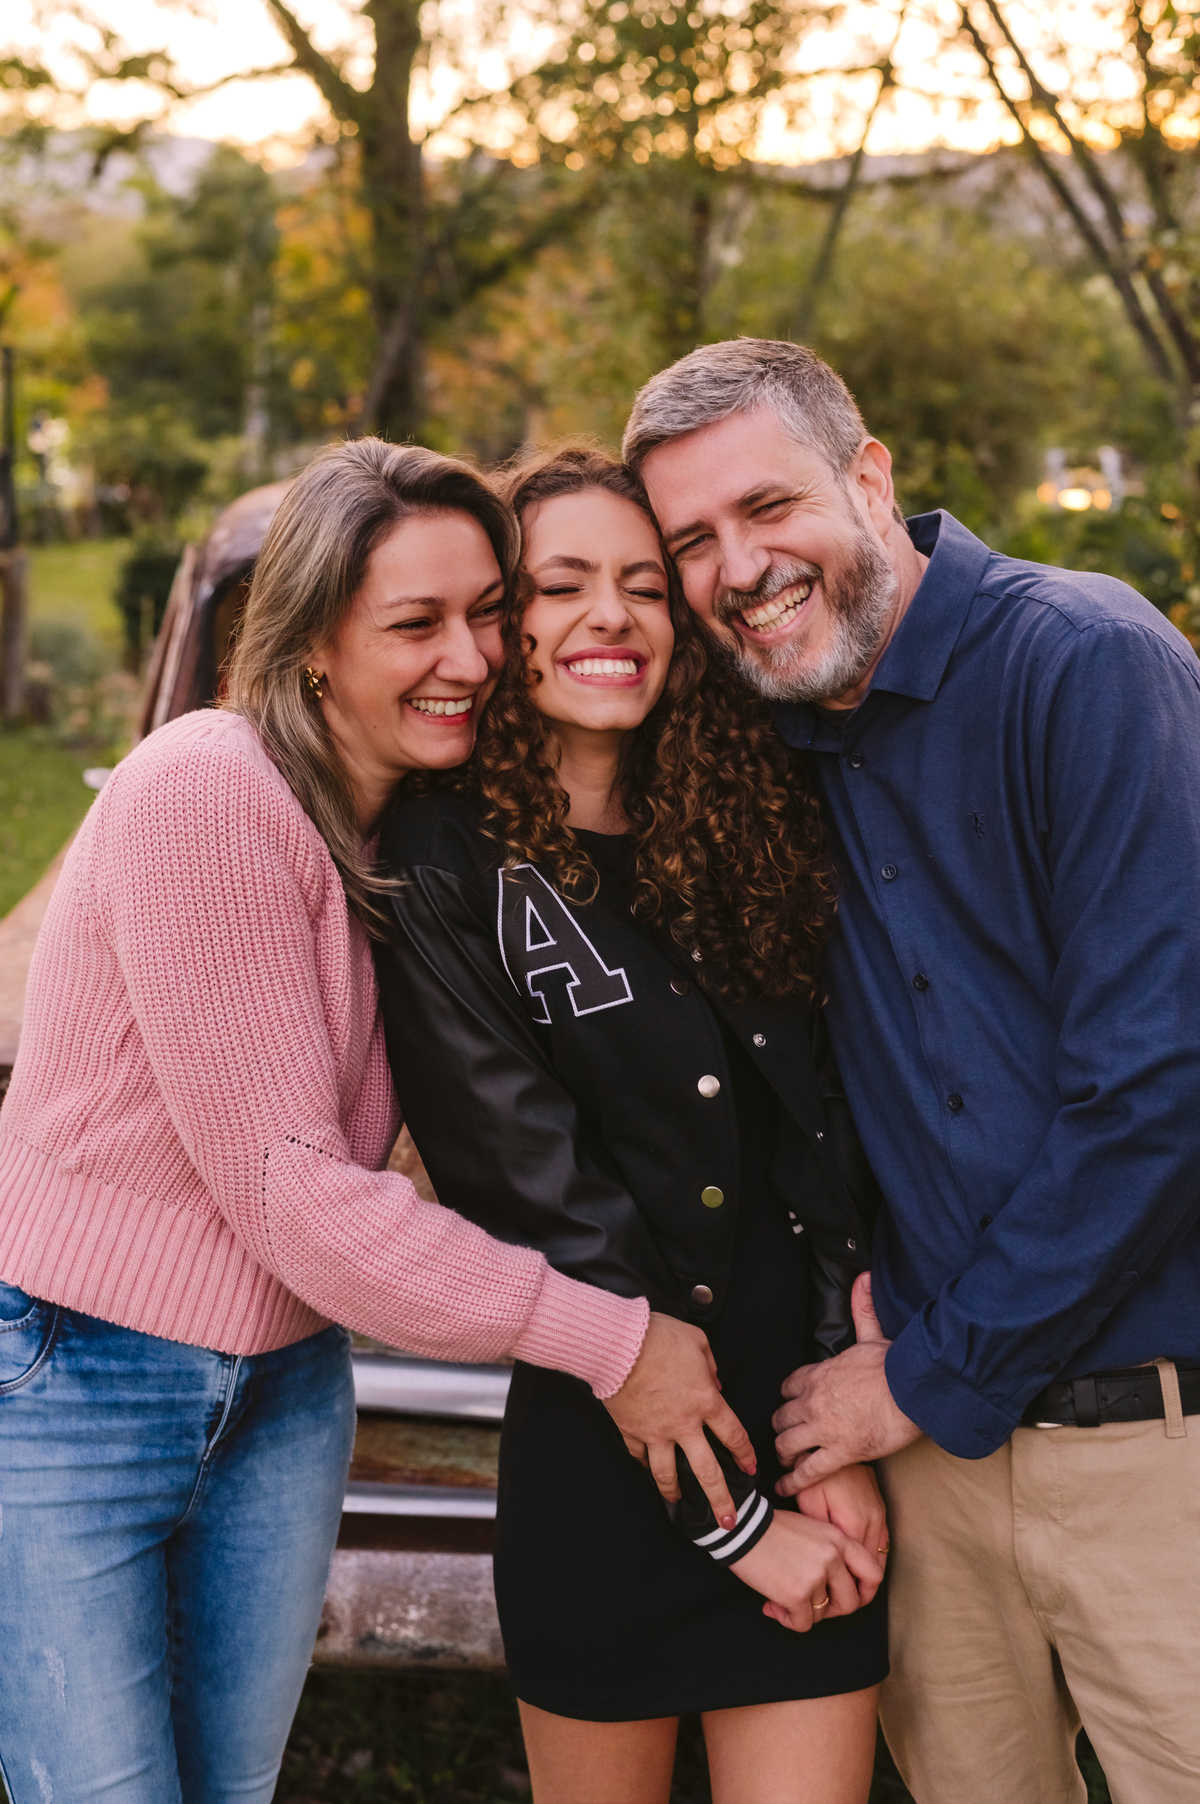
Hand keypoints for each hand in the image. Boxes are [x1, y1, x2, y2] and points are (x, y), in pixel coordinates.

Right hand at [603, 1312, 754, 1529]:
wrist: (619, 1343)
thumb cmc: (660, 1336)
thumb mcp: (697, 1341)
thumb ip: (711, 1365)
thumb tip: (715, 1382)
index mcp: (705, 1401)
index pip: (733, 1435)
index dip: (744, 1454)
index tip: (750, 1469)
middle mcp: (684, 1424)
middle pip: (707, 1471)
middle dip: (721, 1500)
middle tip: (729, 1522)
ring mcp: (655, 1432)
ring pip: (668, 1474)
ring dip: (675, 1493)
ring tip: (679, 1507)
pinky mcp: (630, 1431)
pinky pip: (638, 1455)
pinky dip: (643, 1464)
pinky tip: (647, 1470)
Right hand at [729, 1510, 882, 1633]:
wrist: (743, 1528)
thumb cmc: (772, 1529)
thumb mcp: (812, 1530)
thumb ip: (831, 1553)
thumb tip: (836, 1588)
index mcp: (839, 1539)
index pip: (873, 1574)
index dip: (865, 1593)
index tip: (849, 1598)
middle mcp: (833, 1558)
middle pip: (850, 1602)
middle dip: (830, 1611)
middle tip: (811, 1606)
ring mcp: (816, 1576)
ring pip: (821, 1614)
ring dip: (801, 1612)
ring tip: (782, 1601)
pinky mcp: (797, 1594)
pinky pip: (802, 1624)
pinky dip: (787, 1620)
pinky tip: (772, 1606)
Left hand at [772, 1273, 921, 1492]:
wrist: (913, 1392)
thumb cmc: (895, 1365)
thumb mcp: (873, 1335)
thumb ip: (862, 1310)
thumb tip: (863, 1279)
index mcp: (819, 1374)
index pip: (788, 1386)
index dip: (787, 1395)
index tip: (789, 1402)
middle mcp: (813, 1402)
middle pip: (781, 1416)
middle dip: (781, 1425)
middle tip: (785, 1434)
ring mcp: (824, 1429)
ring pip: (787, 1443)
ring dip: (784, 1451)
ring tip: (785, 1459)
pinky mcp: (839, 1453)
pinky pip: (806, 1472)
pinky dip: (792, 1482)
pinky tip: (783, 1489)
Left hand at [795, 1464, 887, 1603]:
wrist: (836, 1440)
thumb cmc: (818, 1471)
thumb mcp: (809, 1501)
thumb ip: (819, 1533)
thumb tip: (821, 1562)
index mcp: (855, 1524)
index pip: (858, 1573)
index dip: (845, 1593)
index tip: (829, 1605)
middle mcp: (874, 1523)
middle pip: (873, 1571)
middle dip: (859, 1592)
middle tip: (838, 1605)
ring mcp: (880, 1515)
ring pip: (880, 1558)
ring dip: (868, 1577)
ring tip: (848, 1592)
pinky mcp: (880, 1508)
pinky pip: (881, 1543)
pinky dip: (872, 1559)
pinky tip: (857, 1566)